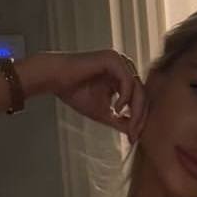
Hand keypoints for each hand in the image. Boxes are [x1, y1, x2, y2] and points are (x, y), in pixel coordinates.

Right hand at [23, 50, 147, 139]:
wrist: (54, 78)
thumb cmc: (75, 93)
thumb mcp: (102, 112)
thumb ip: (120, 121)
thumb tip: (135, 135)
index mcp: (123, 77)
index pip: (139, 99)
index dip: (139, 119)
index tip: (133, 137)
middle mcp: (124, 67)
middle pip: (142, 94)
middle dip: (140, 116)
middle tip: (133, 134)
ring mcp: (120, 61)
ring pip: (138, 88)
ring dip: (135, 110)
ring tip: (127, 125)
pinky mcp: (113, 59)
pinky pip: (127, 80)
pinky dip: (125, 97)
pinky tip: (116, 108)